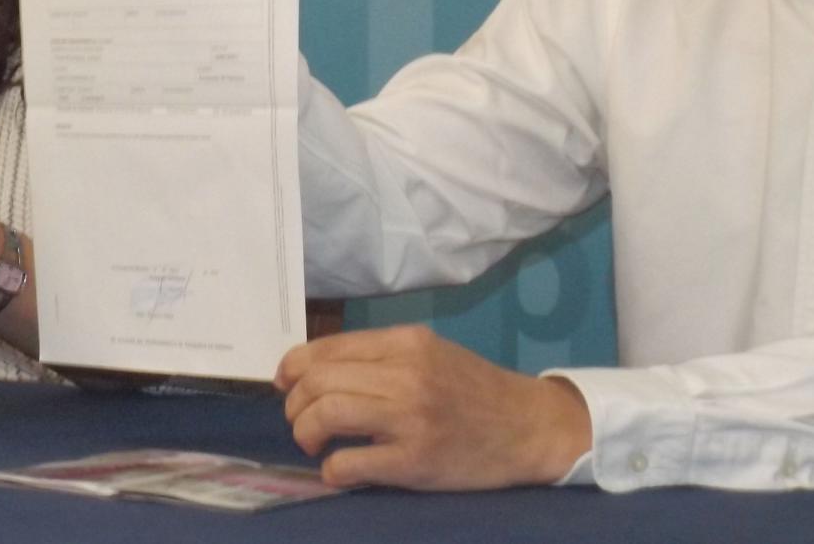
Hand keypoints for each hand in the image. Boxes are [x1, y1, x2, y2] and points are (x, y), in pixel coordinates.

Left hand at [275, 324, 591, 490]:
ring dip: (305, 431)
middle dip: (295, 403)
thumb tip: (311, 367)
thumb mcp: (428, 353)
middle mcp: (406, 374)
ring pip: (325, 414)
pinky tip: (340, 469)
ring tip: (314, 442)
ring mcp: (410, 418)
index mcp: (406, 342)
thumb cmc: (472, 389)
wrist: (528, 427)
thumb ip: (378, 356)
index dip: (293, 367)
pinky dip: (332, 469)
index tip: (285, 383)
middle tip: (301, 419)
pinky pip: (349, 464)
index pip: (327, 348)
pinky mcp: (415, 461)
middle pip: (319, 381)